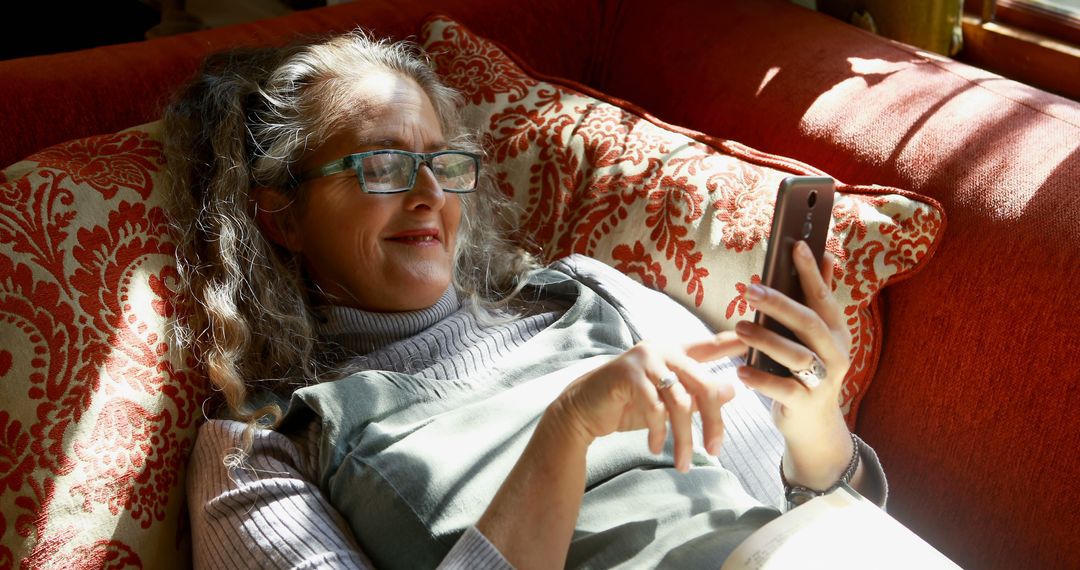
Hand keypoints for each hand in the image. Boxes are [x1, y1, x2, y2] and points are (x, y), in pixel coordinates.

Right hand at [546, 333, 746, 471]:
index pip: (710, 345)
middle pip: (703, 384)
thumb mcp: (669, 402)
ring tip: (683, 463)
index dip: (733, 341)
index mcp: (676, 352)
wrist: (585, 411)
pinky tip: (655, 447)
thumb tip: (733, 389)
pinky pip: (654, 408)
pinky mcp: (627, 374)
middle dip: (714, 422)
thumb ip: (698, 395)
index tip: (754, 336)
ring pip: (680, 402)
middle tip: (716, 450)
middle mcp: (663, 350)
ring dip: (684, 438)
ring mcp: (645, 360)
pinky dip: (658, 432)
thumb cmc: (629, 405)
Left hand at [733, 240, 856, 489]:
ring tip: (740, 327)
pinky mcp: (807, 403)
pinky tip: (740, 370)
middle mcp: (836, 353)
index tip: (797, 246)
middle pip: (809, 322)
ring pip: (797, 355)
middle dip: (780, 303)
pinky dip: (761, 379)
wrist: (815, 425)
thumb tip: (826, 256)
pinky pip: (783, 389)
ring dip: (766, 339)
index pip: (823, 297)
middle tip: (750, 289)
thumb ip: (819, 298)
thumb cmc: (809, 371)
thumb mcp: (818, 336)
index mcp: (836, 331)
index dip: (811, 272)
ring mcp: (824, 380)